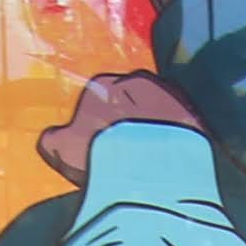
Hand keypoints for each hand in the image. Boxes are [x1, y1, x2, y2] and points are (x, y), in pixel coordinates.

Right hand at [38, 69, 198, 186]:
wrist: (149, 164)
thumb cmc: (99, 152)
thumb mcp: (62, 148)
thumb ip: (53, 139)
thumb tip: (50, 137)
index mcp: (103, 83)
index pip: (95, 99)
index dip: (94, 125)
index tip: (97, 147)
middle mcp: (139, 80)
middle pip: (130, 101)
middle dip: (128, 122)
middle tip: (125, 155)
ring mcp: (170, 95)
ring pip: (159, 113)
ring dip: (155, 131)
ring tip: (150, 163)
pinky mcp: (196, 117)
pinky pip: (183, 130)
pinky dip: (177, 143)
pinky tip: (171, 165)